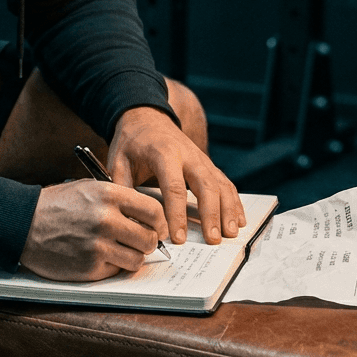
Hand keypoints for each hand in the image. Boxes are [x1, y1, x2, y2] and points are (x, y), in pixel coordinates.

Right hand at [18, 179, 165, 280]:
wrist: (23, 224)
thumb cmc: (57, 204)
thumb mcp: (89, 188)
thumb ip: (119, 199)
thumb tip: (151, 215)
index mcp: (108, 195)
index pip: (154, 210)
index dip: (160, 222)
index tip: (158, 227)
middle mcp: (106, 220)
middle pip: (150, 238)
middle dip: (147, 241)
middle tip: (138, 241)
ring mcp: (98, 246)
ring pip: (138, 259)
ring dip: (132, 256)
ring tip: (118, 249)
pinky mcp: (90, 267)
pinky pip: (118, 270)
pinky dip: (113, 266)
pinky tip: (98, 256)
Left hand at [108, 106, 244, 245]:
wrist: (147, 117)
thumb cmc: (131, 143)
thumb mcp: (117, 161)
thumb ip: (123, 189)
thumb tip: (128, 220)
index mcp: (163, 154)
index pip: (174, 187)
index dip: (177, 214)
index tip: (178, 237)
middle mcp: (188, 155)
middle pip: (205, 186)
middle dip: (211, 214)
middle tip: (213, 240)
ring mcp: (201, 159)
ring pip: (220, 184)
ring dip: (228, 210)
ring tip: (230, 233)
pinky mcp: (208, 164)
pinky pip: (225, 183)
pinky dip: (234, 202)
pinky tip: (238, 220)